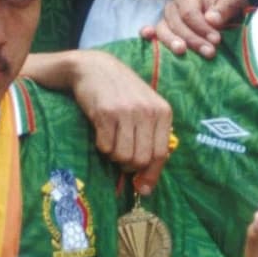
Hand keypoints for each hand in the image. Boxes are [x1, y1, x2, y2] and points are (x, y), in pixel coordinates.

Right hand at [67, 51, 171, 194]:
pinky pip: (105, 147)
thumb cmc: (122, 93)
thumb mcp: (145, 109)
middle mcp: (148, 112)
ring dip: (114, 157)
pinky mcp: (105, 113)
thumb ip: (151, 139)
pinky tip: (101, 133)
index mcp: (163, 112)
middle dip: (129, 166)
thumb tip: (146, 184)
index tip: (142, 188)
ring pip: (123, 156)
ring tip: (112, 143)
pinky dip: (102, 147)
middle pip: (142, 160)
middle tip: (121, 157)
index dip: (150, 175)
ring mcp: (127, 112)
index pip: (161, 155)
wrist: (94, 68)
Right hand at [143, 0, 246, 58]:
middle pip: (177, 24)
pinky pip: (152, 33)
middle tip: (210, 52)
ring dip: (173, 42)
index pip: (190, 13)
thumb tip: (212, 19)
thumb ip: (225, 9)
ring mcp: (164, 21)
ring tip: (182, 52)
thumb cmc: (224, 11)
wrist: (220, 18)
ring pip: (163, 30)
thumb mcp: (231, 5)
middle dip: (193, 39)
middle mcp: (172, 7)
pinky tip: (147, 37)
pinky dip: (148, 35)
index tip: (216, 40)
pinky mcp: (162, 33)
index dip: (202, 28)